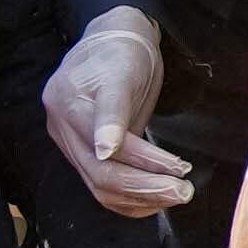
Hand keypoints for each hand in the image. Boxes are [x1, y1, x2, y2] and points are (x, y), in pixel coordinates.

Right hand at [42, 8, 194, 215]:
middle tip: (185, 189)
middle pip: (100, 171)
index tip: (174, 168)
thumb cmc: (122, 55)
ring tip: (179, 193)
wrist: (110, 46)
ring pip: (100, 187)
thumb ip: (113, 109)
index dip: (138, 156)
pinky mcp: (81, 156)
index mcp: (68, 100)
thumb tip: (106, 150)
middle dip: (146, 184)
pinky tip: (157, 200)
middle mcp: (62, 127)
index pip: (102, 137)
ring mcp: (69, 144)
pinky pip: (102, 189)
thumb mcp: (123, 70)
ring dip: (142, 197)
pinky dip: (131, 200)